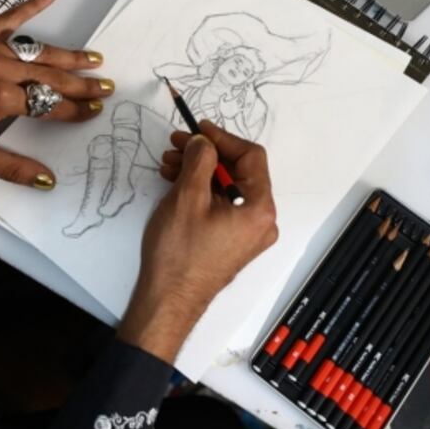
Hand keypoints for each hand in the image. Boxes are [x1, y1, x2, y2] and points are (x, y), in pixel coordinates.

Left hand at [0, 0, 114, 188]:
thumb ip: (12, 168)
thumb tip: (47, 180)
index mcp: (1, 98)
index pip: (49, 105)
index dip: (74, 110)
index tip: (93, 111)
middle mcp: (0, 68)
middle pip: (51, 77)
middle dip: (81, 84)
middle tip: (106, 88)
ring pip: (39, 50)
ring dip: (69, 55)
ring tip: (94, 59)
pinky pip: (10, 16)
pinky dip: (32, 4)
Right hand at [118, 120, 277, 362]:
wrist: (168, 299)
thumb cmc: (179, 252)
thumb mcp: (187, 196)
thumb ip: (200, 160)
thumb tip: (203, 142)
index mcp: (259, 209)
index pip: (251, 157)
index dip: (223, 138)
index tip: (198, 130)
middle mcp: (261, 222)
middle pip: (239, 171)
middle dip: (206, 155)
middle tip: (177, 145)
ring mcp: (247, 234)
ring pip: (227, 188)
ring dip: (199, 172)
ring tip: (169, 164)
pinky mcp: (231, 242)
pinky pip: (221, 206)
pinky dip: (201, 191)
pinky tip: (176, 183)